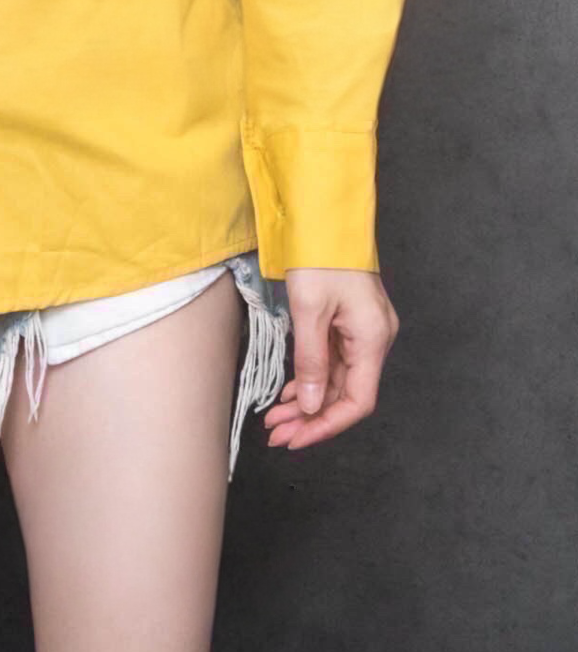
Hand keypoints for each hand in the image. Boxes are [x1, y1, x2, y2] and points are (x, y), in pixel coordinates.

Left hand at [262, 266, 398, 453]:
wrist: (324, 213)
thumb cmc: (320, 254)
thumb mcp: (310, 308)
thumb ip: (312, 361)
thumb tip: (312, 406)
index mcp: (373, 338)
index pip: (357, 401)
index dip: (327, 425)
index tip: (297, 438)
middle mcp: (374, 338)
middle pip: (346, 393)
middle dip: (311, 418)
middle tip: (277, 434)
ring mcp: (363, 330)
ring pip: (337, 380)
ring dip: (308, 401)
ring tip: (277, 419)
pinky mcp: (349, 321)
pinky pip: (333, 361)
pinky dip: (312, 378)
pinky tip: (291, 392)